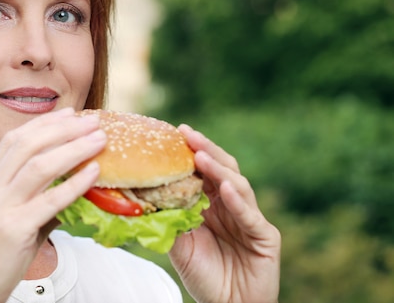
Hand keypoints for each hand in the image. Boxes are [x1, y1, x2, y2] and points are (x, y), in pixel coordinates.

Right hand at [0, 108, 104, 302]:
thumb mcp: (5, 219)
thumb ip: (34, 201)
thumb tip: (71, 191)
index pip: (13, 140)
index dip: (43, 124)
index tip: (69, 114)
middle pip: (27, 145)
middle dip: (63, 129)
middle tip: (91, 121)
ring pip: (39, 166)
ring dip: (74, 148)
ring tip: (99, 140)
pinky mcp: (13, 230)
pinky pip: (49, 201)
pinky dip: (74, 184)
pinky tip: (93, 173)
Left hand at [168, 125, 280, 302]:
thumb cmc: (205, 275)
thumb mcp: (180, 245)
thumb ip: (169, 220)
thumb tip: (141, 197)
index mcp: (213, 204)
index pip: (204, 171)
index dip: (191, 151)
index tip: (174, 132)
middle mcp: (233, 205)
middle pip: (222, 169)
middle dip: (205, 149)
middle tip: (187, 133)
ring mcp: (250, 218)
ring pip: (238, 185)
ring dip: (219, 169)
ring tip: (200, 155)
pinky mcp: (266, 237)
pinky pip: (251, 216)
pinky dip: (237, 201)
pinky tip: (225, 187)